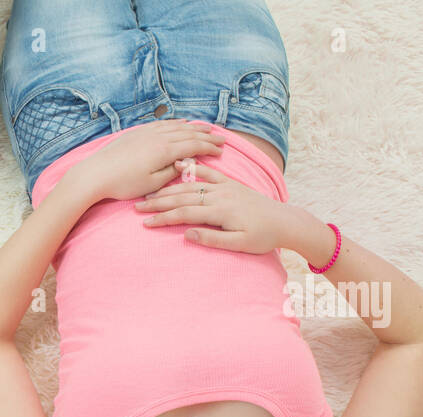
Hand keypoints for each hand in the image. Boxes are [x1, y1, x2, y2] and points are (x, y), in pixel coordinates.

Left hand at [61, 120, 224, 203]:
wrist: (96, 173)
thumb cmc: (123, 183)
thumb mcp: (152, 184)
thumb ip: (172, 172)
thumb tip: (186, 164)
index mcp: (165, 150)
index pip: (194, 145)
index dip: (210, 147)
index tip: (221, 150)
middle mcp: (159, 136)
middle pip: (189, 133)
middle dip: (207, 136)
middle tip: (221, 138)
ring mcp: (147, 132)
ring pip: (177, 126)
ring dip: (193, 127)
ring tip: (205, 129)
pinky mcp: (137, 132)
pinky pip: (163, 124)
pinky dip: (176, 123)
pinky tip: (180, 124)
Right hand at [133, 161, 291, 252]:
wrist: (284, 221)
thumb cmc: (262, 237)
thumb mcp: (239, 244)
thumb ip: (212, 238)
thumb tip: (187, 234)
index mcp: (220, 211)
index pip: (184, 213)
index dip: (163, 218)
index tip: (145, 223)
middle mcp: (221, 195)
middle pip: (182, 198)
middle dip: (158, 203)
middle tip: (138, 207)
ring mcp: (225, 187)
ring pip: (191, 186)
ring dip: (168, 189)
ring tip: (150, 194)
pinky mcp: (230, 184)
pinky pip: (208, 172)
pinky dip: (192, 168)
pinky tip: (177, 166)